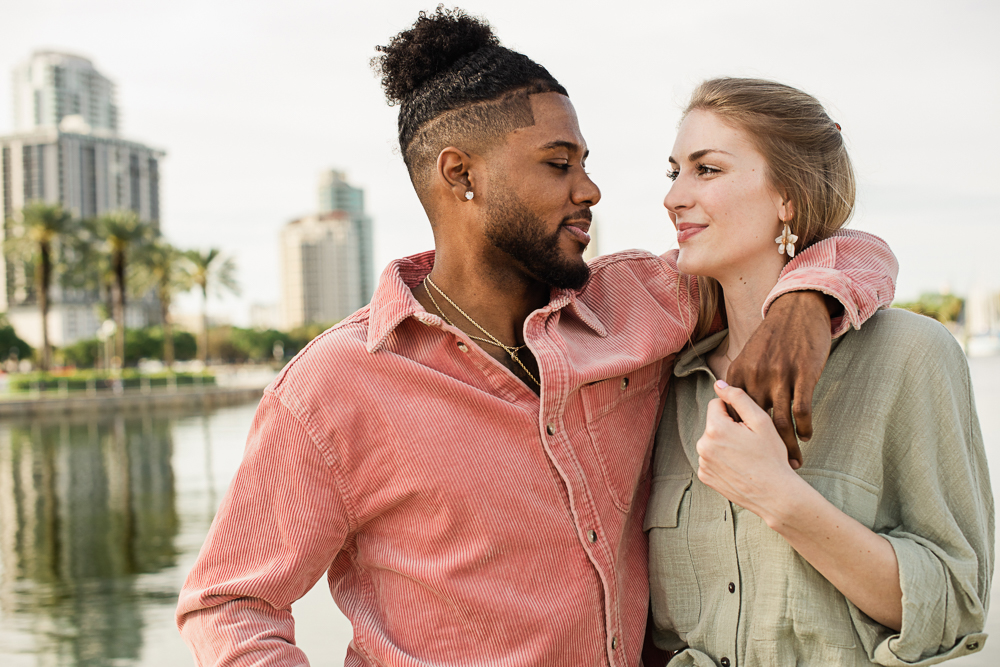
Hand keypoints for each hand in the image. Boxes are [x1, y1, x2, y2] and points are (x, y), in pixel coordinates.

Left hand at [696, 381, 802, 519]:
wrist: (775, 495)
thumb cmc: (771, 456)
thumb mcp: (761, 421)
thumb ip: (738, 397)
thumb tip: (718, 384)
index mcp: (715, 428)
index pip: (717, 405)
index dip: (735, 412)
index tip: (748, 426)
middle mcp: (702, 445)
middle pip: (714, 424)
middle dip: (729, 428)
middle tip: (750, 443)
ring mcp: (702, 463)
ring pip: (713, 442)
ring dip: (725, 444)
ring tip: (746, 457)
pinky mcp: (705, 477)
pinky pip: (711, 459)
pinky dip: (722, 460)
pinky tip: (739, 467)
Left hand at [727, 291, 831, 467]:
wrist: (797, 309)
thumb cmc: (772, 338)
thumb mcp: (747, 358)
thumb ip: (737, 383)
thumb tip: (727, 409)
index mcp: (738, 374)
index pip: (732, 416)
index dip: (739, 438)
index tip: (747, 456)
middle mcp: (755, 377)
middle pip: (755, 424)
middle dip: (763, 449)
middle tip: (774, 467)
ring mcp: (779, 375)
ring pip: (780, 422)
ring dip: (788, 446)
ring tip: (793, 462)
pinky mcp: (803, 374)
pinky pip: (802, 409)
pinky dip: (804, 427)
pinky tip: (806, 436)